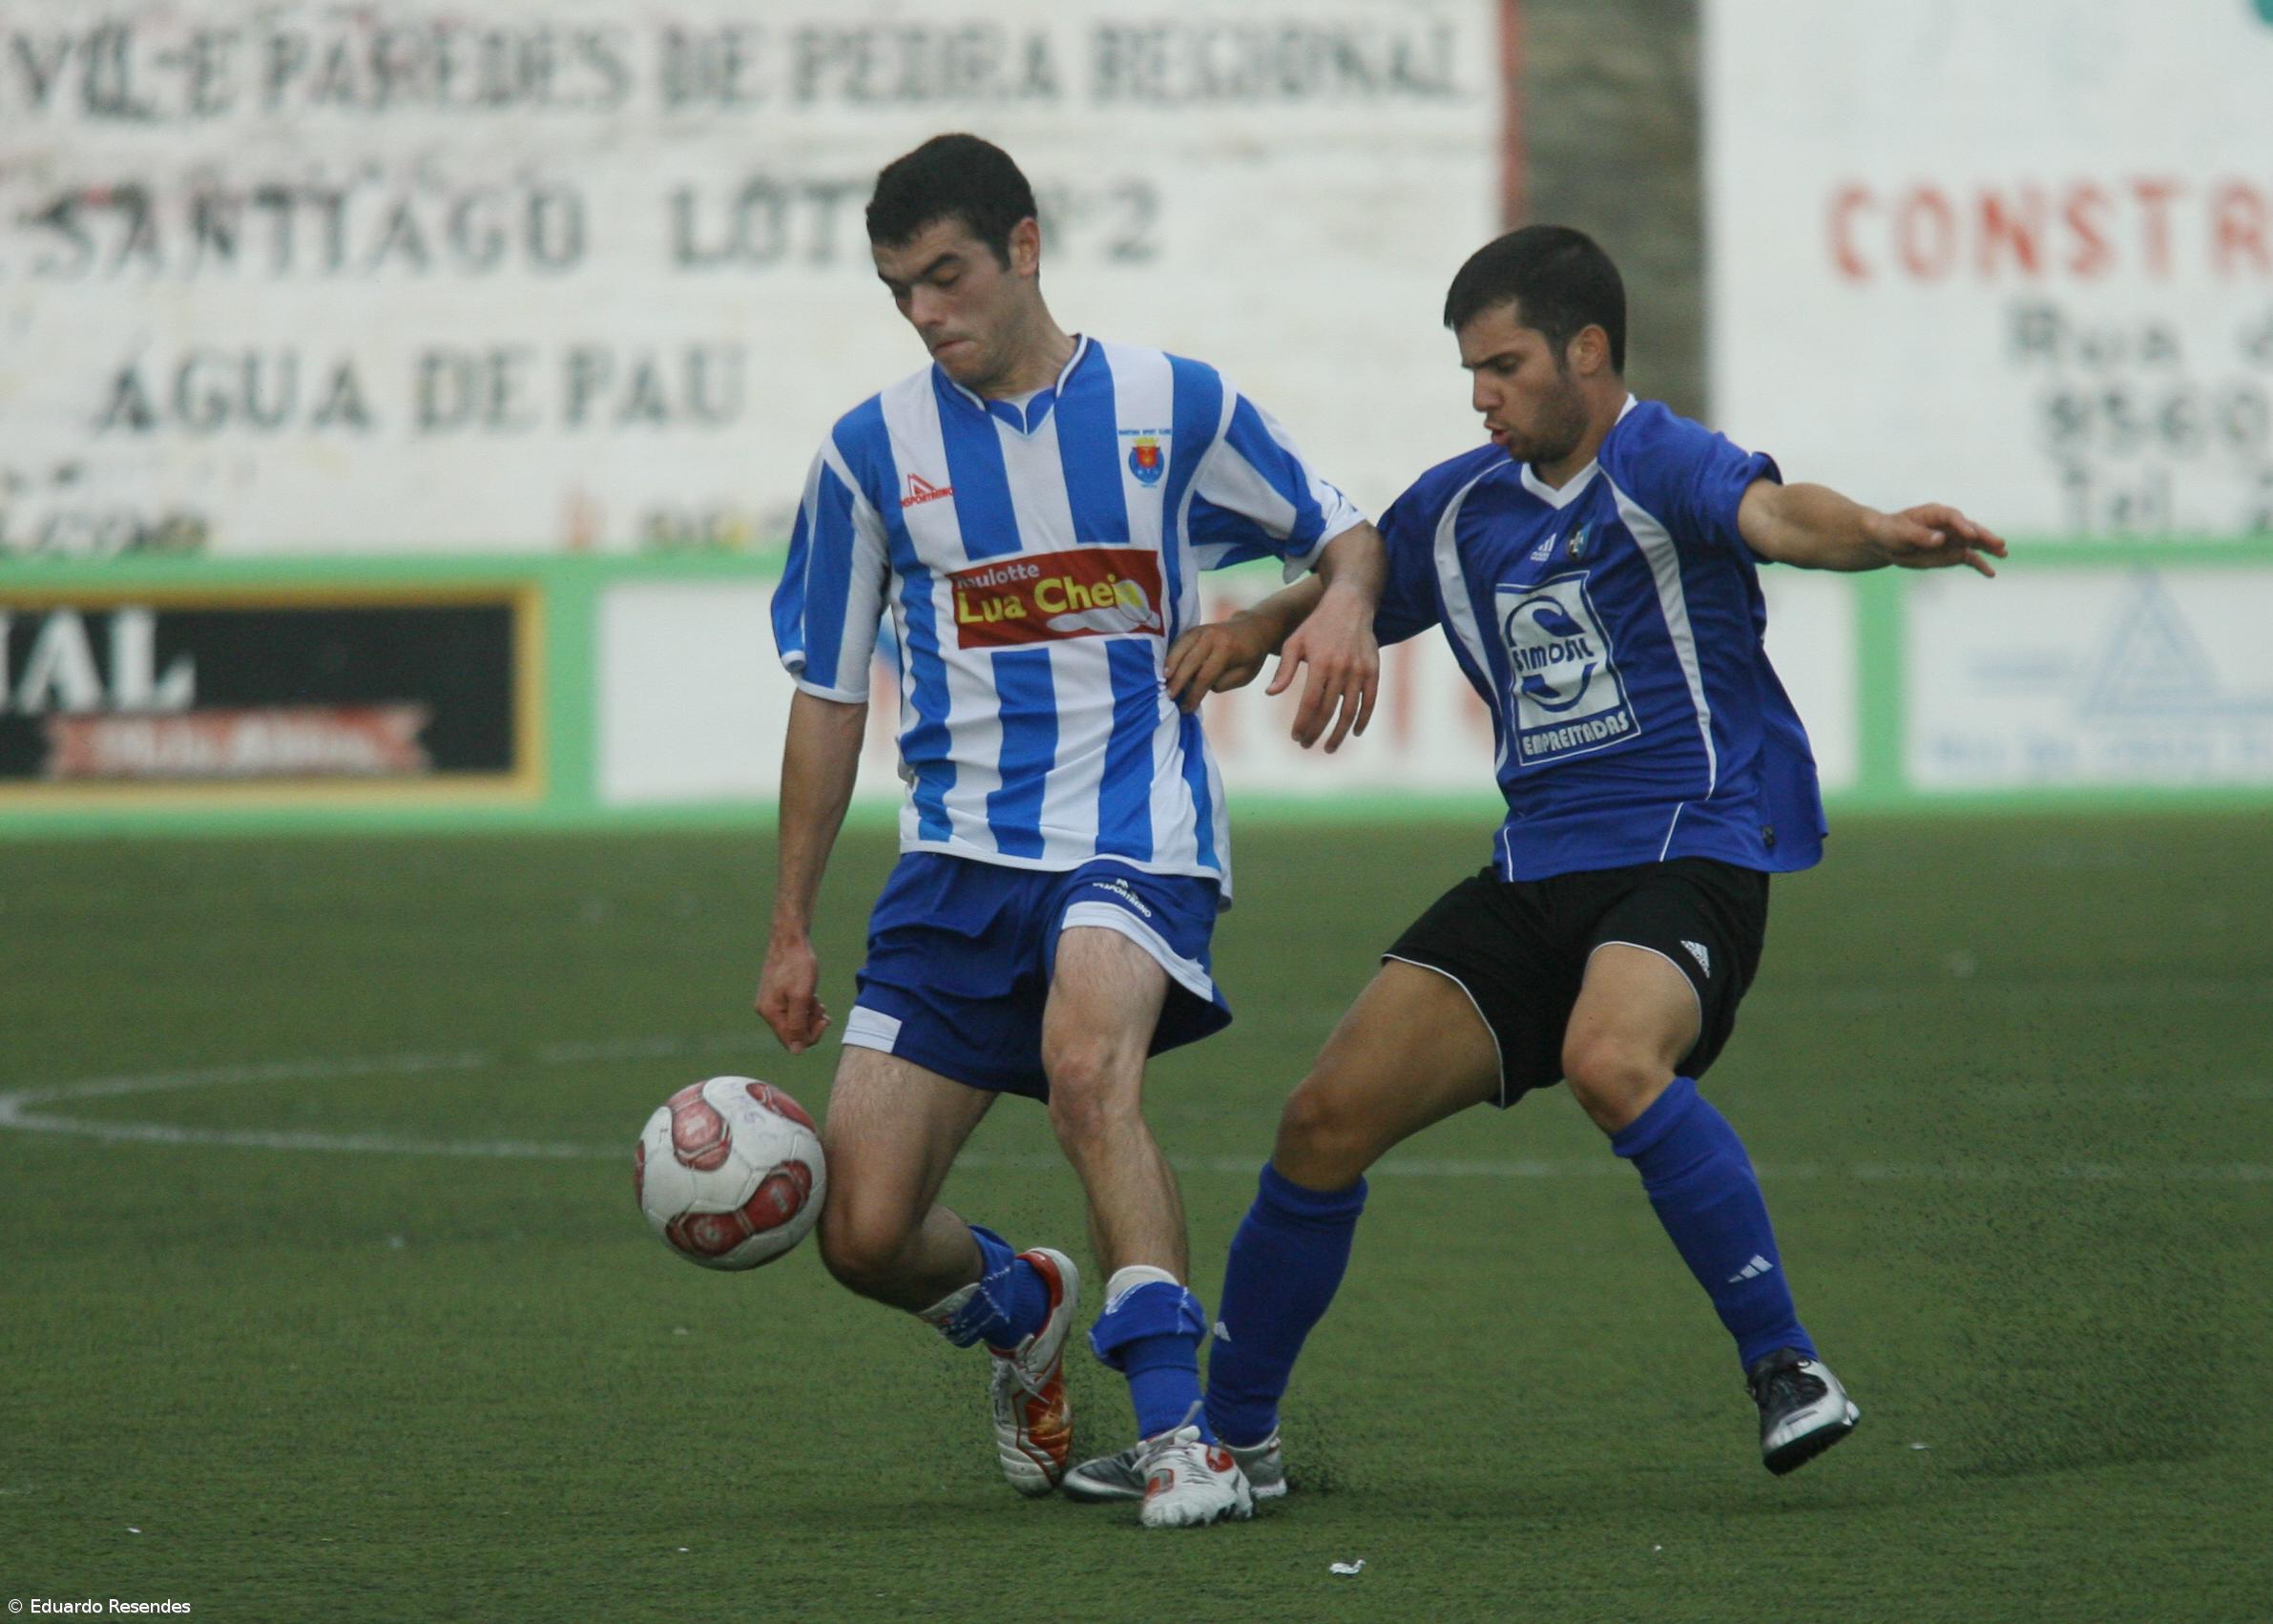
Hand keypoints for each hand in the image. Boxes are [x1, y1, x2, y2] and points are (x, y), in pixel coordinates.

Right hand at [754, 935, 828, 1052]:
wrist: (791, 939)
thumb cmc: (797, 965)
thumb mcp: (802, 997)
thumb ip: (798, 1025)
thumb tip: (797, 1051)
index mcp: (770, 1013)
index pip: (791, 1042)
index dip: (811, 1036)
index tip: (823, 1020)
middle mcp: (766, 1010)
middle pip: (792, 1034)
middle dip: (811, 1025)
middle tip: (822, 1010)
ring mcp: (770, 1002)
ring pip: (795, 1022)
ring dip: (810, 1016)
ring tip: (818, 1001)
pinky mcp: (777, 995)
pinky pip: (793, 1011)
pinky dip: (806, 1007)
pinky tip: (814, 998)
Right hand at [1164, 613, 1277, 712]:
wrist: (1253, 629)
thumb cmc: (1250, 657)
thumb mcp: (1245, 675)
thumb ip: (1223, 682)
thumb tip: (1198, 685)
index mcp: (1227, 649)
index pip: (1206, 676)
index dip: (1194, 694)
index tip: (1186, 708)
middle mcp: (1212, 637)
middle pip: (1189, 662)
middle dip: (1178, 681)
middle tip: (1169, 697)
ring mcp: (1202, 630)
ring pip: (1180, 649)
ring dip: (1170, 666)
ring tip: (1161, 681)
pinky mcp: (1194, 629)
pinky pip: (1178, 642)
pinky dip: (1170, 655)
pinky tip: (1164, 668)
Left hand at [1271, 581, 1378, 751]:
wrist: (1350, 605)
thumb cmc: (1316, 625)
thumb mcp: (1294, 642)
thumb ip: (1284, 669)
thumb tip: (1271, 694)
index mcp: (1320, 664)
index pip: (1310, 704)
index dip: (1303, 723)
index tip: (1296, 737)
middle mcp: (1342, 669)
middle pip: (1328, 711)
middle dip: (1316, 732)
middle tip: (1306, 745)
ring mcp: (1360, 671)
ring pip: (1350, 711)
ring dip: (1339, 733)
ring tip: (1329, 747)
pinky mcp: (1373, 670)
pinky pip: (1370, 701)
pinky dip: (1363, 719)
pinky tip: (1354, 732)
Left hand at [1875, 504, 2008, 576]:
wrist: (1885, 542)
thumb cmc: (1890, 532)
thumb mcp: (1900, 534)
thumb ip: (1919, 536)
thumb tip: (1940, 539)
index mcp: (1935, 514)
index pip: (1953, 518)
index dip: (1963, 526)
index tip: (1971, 535)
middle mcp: (1949, 525)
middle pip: (1970, 529)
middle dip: (1984, 536)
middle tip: (1999, 543)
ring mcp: (1952, 539)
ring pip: (1974, 543)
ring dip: (1989, 549)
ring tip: (2003, 554)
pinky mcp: (1952, 553)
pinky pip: (1969, 558)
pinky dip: (1980, 565)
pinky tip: (1991, 573)